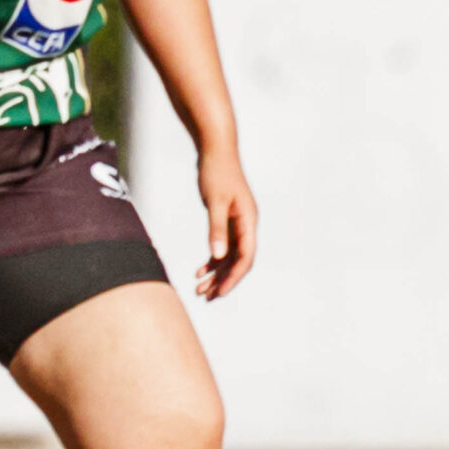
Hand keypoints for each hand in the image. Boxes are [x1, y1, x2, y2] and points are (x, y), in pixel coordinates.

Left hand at [193, 147, 258, 299]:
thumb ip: (216, 229)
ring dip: (216, 274)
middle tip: (204, 297)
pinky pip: (222, 246)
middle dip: (223, 281)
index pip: (245, 257)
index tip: (219, 293)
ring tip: (199, 289)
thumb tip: (217, 256)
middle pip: (238, 261)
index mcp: (248, 221)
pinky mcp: (227, 220)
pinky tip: (199, 271)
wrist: (216, 151)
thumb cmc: (216, 173)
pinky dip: (212, 260)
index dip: (233, 278)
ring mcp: (238, 223)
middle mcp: (247, 225)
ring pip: (229, 256)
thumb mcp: (214, 202)